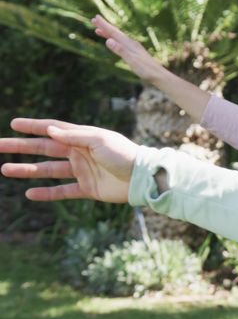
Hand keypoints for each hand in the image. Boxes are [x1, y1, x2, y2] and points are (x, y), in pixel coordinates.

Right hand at [0, 118, 137, 202]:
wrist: (143, 178)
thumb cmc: (124, 154)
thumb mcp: (99, 140)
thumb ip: (74, 136)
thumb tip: (49, 130)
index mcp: (83, 138)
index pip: (53, 129)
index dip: (33, 126)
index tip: (13, 124)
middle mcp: (80, 153)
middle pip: (44, 149)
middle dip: (21, 147)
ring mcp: (83, 171)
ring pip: (49, 170)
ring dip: (27, 170)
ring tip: (5, 169)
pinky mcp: (88, 189)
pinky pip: (62, 191)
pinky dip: (46, 193)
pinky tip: (29, 194)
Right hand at [92, 15, 166, 84]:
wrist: (158, 75)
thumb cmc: (146, 69)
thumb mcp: (131, 61)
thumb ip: (120, 50)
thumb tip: (108, 40)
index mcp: (129, 44)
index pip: (114, 33)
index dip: (104, 25)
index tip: (95, 18)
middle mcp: (131, 43)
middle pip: (116, 33)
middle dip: (104, 26)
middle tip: (93, 20)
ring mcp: (133, 47)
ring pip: (118, 37)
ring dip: (108, 33)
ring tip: (98, 30)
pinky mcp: (135, 52)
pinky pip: (122, 43)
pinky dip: (115, 40)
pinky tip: (114, 42)